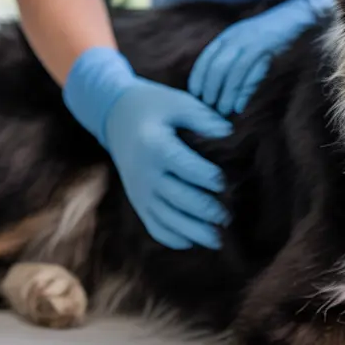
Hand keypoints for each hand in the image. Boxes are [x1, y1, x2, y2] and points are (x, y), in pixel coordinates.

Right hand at [64, 48, 231, 249]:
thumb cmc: (155, 106)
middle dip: (204, 210)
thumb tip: (229, 133)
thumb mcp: (178, 102)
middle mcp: (144, 172)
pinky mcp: (138, 201)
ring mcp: (139, 190)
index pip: (183, 167)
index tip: (224, 182)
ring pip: (167, 218)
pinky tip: (192, 242)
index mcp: (154, 146)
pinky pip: (153, 226)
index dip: (205, 177)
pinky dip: (172, 238)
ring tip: (218, 240)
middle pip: (177, 198)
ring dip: (192, 232)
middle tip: (228, 217)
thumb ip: (203, 117)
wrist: (116, 115)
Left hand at [189, 0, 335, 114]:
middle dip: (210, 90)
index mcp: (228, 35)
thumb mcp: (248, 43)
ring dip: (226, 94)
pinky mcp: (265, 48)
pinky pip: (249, 73)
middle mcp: (236, 37)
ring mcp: (251, 42)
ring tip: (223, 111)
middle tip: (209, 108)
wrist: (297, 17)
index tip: (196, 96)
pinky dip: (243, 92)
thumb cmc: (273, 35)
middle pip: (216, 68)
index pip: (205, 59)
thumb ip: (234, 58)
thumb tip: (221, 85)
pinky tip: (239, 106)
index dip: (198, 79)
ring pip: (231, 73)